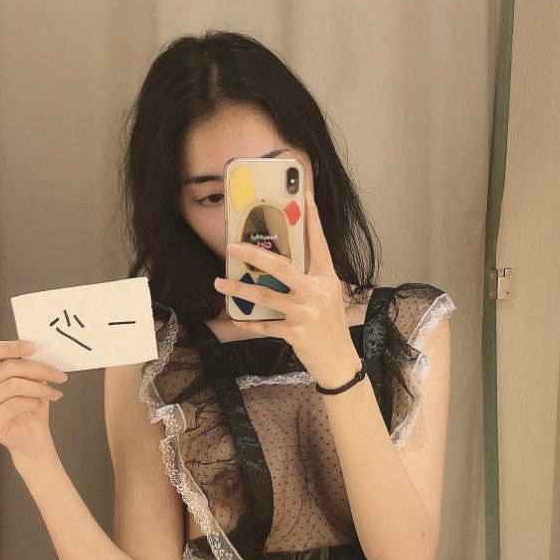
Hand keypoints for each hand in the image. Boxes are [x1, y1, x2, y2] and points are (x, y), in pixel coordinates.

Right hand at [0, 339, 67, 458]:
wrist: (32, 436)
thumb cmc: (30, 406)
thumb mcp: (31, 380)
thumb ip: (27, 366)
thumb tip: (39, 350)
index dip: (10, 346)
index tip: (34, 348)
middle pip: (8, 368)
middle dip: (39, 369)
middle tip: (59, 375)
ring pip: (13, 386)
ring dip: (40, 388)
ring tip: (54, 393)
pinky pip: (13, 404)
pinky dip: (32, 402)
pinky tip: (40, 404)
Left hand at [215, 189, 361, 386]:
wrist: (340, 363)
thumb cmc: (331, 328)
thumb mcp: (328, 298)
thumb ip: (310, 281)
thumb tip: (280, 266)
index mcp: (327, 279)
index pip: (319, 243)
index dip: (312, 219)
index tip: (305, 196)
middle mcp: (316, 292)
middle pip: (281, 267)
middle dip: (254, 255)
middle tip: (231, 247)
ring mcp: (306, 313)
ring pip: (265, 296)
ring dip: (239, 289)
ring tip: (219, 283)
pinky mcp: (296, 333)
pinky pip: (265, 325)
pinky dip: (249, 323)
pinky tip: (236, 319)